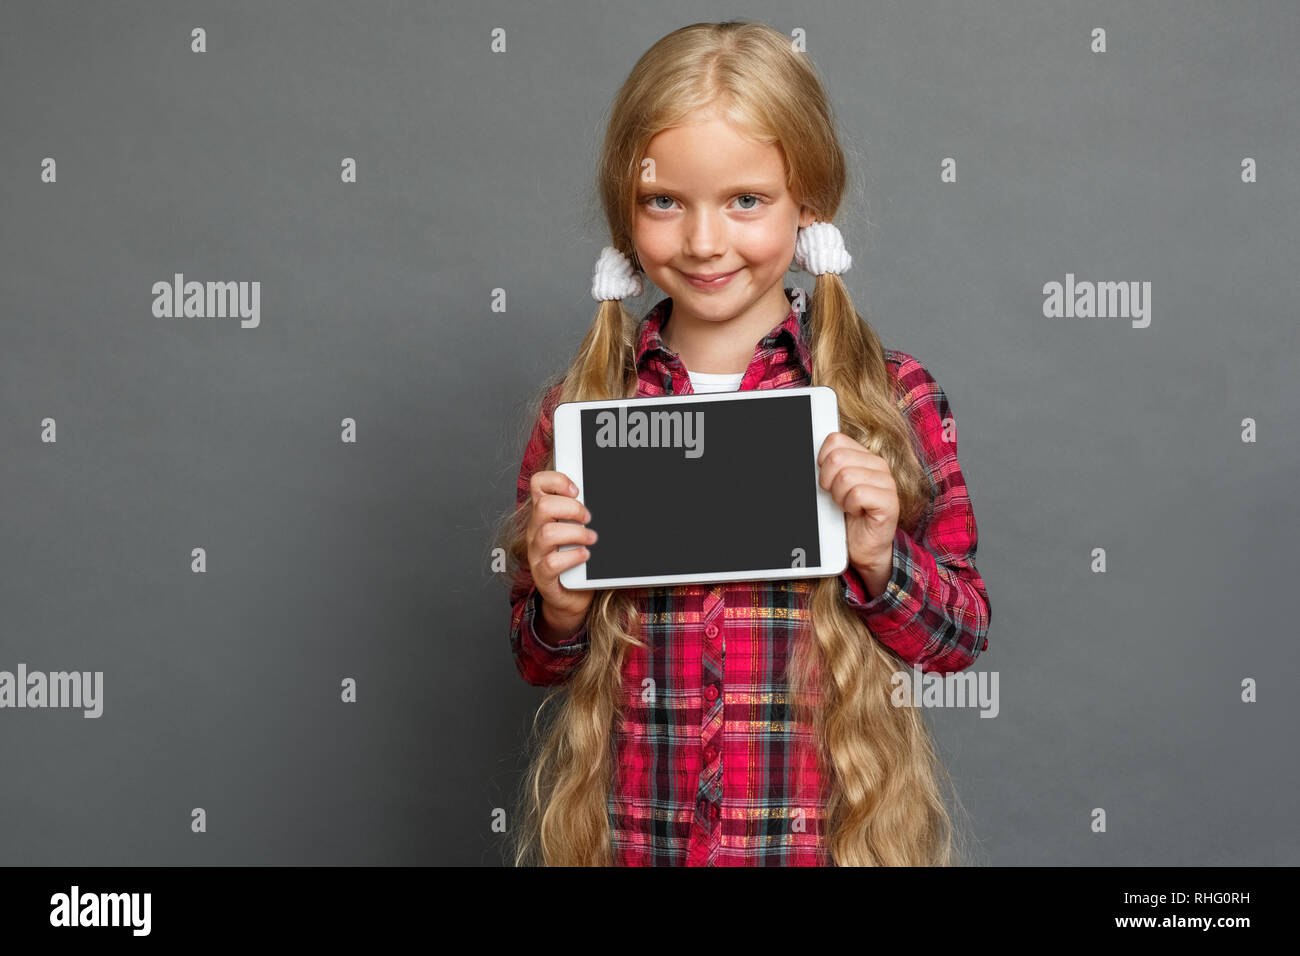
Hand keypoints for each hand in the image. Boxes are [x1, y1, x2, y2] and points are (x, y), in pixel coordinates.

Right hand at [525, 471, 597, 636]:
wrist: (572, 593)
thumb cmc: (577, 556)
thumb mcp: (578, 528)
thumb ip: (583, 512)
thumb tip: (605, 496)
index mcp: (544, 514)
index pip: (538, 484)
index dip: (557, 481)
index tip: (577, 490)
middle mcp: (535, 530)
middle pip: (543, 506)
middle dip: (573, 509)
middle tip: (588, 519)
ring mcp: (536, 553)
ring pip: (548, 533)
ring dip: (576, 533)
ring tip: (591, 538)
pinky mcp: (542, 574)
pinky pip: (552, 562)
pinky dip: (573, 556)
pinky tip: (585, 555)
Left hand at [816, 431, 897, 580]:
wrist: (862, 547)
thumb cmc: (845, 516)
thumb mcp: (832, 486)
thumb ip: (826, 467)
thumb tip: (806, 455)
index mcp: (863, 456)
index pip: (835, 440)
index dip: (822, 462)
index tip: (827, 480)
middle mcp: (877, 464)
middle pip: (837, 458)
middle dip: (828, 482)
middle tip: (837, 497)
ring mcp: (886, 482)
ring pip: (846, 477)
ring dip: (840, 497)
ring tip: (848, 506)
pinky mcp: (889, 501)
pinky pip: (858, 494)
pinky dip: (850, 507)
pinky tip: (857, 512)